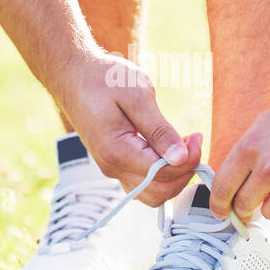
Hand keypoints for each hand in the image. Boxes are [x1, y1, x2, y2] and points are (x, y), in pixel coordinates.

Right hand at [54, 51, 202, 204]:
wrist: (73, 75)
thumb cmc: (102, 79)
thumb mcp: (137, 96)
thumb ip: (159, 130)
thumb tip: (181, 158)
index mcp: (117, 151)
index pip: (163, 173)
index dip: (189, 159)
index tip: (197, 137)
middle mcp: (112, 167)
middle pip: (159, 192)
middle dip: (184, 172)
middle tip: (192, 142)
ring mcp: (111, 168)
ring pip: (151, 194)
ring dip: (174, 176)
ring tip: (182, 147)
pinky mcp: (114, 164)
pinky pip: (142, 184)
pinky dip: (161, 175)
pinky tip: (167, 151)